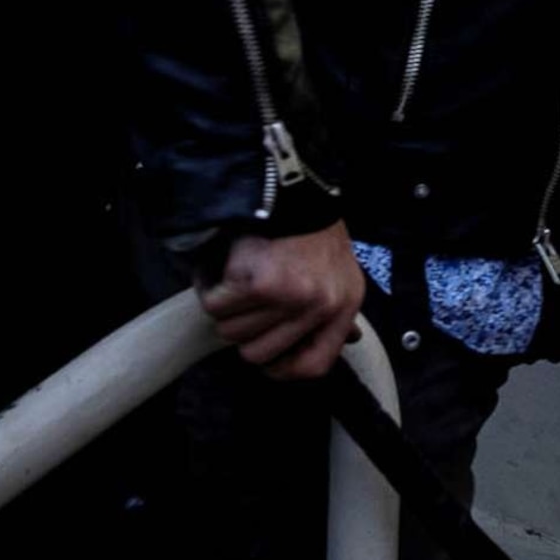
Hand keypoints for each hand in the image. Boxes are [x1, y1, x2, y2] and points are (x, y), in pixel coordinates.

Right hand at [197, 223, 365, 379]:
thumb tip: (351, 339)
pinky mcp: (258, 284)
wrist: (291, 190)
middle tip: (245, 306)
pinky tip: (219, 272)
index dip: (282, 369)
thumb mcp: (342, 273)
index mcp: (344, 306)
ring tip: (235, 283)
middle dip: (243, 333)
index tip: (266, 360)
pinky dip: (209, 290)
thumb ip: (339, 309)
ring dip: (225, 310)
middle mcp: (320, 306)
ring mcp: (289, 297)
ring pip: (232, 332)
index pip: (313, 366)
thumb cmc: (314, 232)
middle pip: (259, 353)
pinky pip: (216, 307)